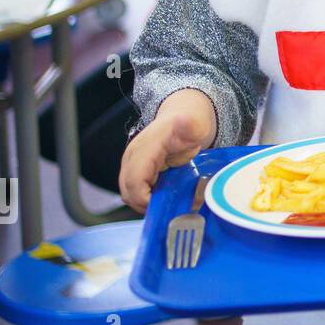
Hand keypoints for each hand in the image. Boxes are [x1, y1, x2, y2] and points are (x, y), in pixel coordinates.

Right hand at [119, 89, 216, 211]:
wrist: (186, 117)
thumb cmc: (190, 123)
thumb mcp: (195, 125)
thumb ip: (190, 125)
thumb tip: (184, 121)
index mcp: (143, 149)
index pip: (134, 182)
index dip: (146, 199)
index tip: (166, 204)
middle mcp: (132, 158)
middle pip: (129, 193)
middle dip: (148, 205)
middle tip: (171, 208)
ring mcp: (132, 165)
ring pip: (130, 195)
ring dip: (147, 204)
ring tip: (170, 203)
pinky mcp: (136, 171)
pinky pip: (135, 192)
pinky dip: (148, 199)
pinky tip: (166, 197)